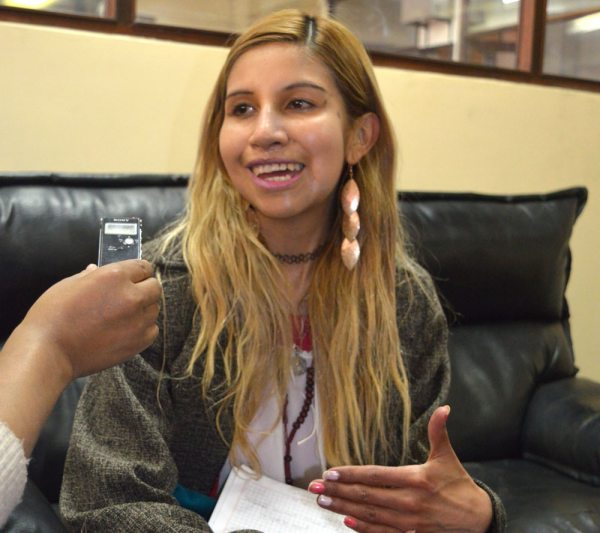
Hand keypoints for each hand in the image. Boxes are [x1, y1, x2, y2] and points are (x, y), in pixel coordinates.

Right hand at [12, 259, 161, 381]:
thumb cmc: (53, 315)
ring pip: (154, 309)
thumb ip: (90, 275)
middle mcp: (132, 296)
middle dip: (145, 288)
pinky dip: (144, 328)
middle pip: (155, 287)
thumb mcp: (69, 285)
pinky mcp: (138, 342)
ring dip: (144, 309)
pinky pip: (152, 330)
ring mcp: (138, 320)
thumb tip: (96, 270)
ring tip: (124, 315)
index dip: (139, 271)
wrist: (50, 352)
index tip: (135, 276)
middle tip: (130, 295)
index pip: (143, 267)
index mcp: (115, 276)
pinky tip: (127, 330)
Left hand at [308, 406, 492, 532]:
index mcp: (416, 479)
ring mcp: (410, 522)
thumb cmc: (459, 484)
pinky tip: (346, 521)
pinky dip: (363, 528)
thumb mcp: (447, 457)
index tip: (330, 472)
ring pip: (370, 515)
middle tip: (315, 488)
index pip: (376, 476)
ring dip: (343, 508)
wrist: (480, 520)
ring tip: (323, 501)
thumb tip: (444, 408)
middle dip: (338, 491)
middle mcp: (410, 502)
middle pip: (366, 496)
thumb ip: (439, 432)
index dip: (351, 474)